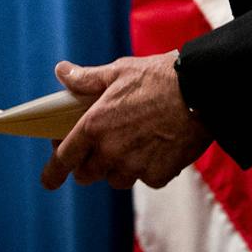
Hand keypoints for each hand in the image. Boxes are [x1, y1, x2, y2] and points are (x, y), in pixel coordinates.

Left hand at [39, 51, 212, 191]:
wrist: (202, 91)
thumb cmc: (158, 77)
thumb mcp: (119, 71)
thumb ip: (86, 79)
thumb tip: (61, 71)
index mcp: (94, 126)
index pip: (64, 159)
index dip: (53, 172)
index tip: (49, 180)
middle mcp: (111, 151)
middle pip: (87, 174)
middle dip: (89, 165)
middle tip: (98, 149)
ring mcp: (135, 167)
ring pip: (116, 179)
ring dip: (119, 168)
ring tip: (133, 145)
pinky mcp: (159, 175)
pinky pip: (146, 179)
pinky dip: (148, 168)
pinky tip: (159, 147)